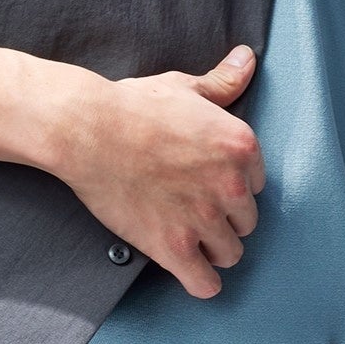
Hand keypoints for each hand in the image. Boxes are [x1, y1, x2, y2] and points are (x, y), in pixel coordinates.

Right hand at [53, 45, 264, 298]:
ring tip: (188, 236)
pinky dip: (200, 281)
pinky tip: (189, 270)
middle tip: (192, 207)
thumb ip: (222, 82)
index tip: (205, 182)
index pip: (257, 183)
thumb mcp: (184, 88)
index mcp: (241, 145)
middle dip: (223, 217)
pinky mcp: (175, 248)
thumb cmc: (133, 106)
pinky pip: (206, 284)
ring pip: (231, 253)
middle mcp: (232, 185)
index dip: (230, 184)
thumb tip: (248, 59)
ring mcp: (204, 219)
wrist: (87, 129)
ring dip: (212, 248)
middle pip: (247, 221)